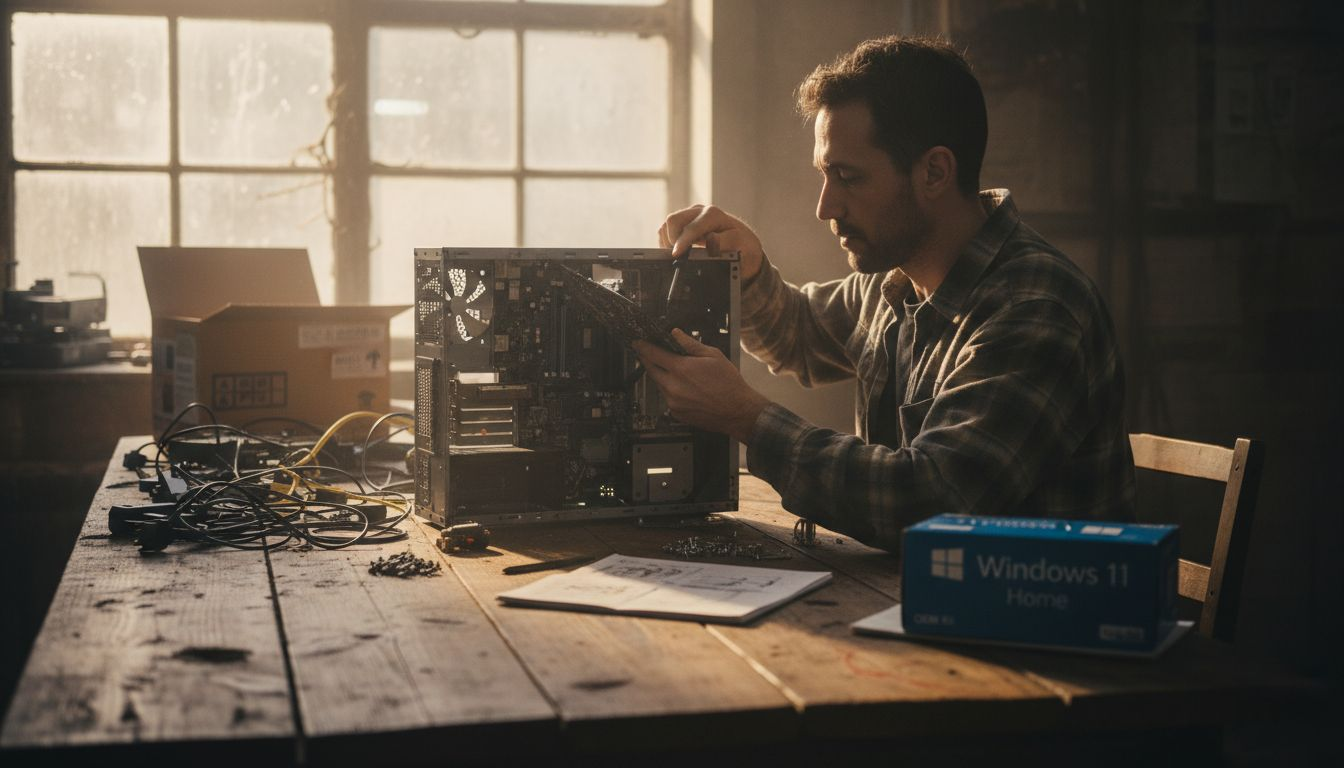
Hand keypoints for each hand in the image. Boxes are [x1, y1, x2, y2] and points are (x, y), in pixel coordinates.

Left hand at [633, 329, 769, 442]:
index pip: (653, 354)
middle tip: (648, 354)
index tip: (637, 343)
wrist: (737, 411)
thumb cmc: (729, 384)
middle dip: (648, 361)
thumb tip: (676, 334)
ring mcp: (673, 402)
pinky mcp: (676, 413)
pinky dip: (671, 391)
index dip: (642, 347)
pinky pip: (667, 399)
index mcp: (681, 369)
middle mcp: (673, 387)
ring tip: (677, 372)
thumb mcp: (713, 356)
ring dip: (662, 376)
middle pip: (651, 370)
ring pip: (659, 385)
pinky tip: (685, 389)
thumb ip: (690, 344)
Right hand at [658, 204, 765, 280]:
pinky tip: (680, 252)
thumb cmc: (742, 246)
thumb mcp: (740, 246)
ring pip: (667, 225)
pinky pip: (665, 230)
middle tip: (679, 258)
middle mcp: (700, 211)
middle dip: (672, 241)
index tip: (676, 255)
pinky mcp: (682, 222)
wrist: (743, 245)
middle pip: (673, 220)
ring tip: (681, 255)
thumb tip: (709, 239)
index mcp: (714, 214)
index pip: (691, 226)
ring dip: (668, 242)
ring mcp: (689, 215)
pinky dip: (667, 242)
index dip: (682, 242)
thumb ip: (725, 242)